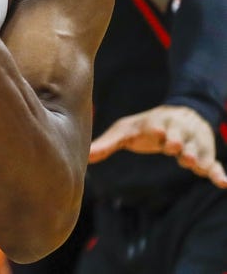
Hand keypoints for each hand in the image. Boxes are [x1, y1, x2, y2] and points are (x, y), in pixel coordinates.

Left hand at [89, 104, 226, 187]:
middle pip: (179, 137)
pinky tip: (223, 183)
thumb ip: (108, 143)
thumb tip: (85, 157)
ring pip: (197, 150)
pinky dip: (217, 172)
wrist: (179, 114)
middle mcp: (177, 130)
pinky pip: (213, 164)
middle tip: (175, 148)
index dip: (158, 129)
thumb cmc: (147, 126)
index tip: (158, 132)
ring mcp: (192, 142)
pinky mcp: (205, 153)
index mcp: (157, 123)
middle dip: (177, 142)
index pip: (157, 125)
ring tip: (196, 165)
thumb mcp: (126, 131)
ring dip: (196, 157)